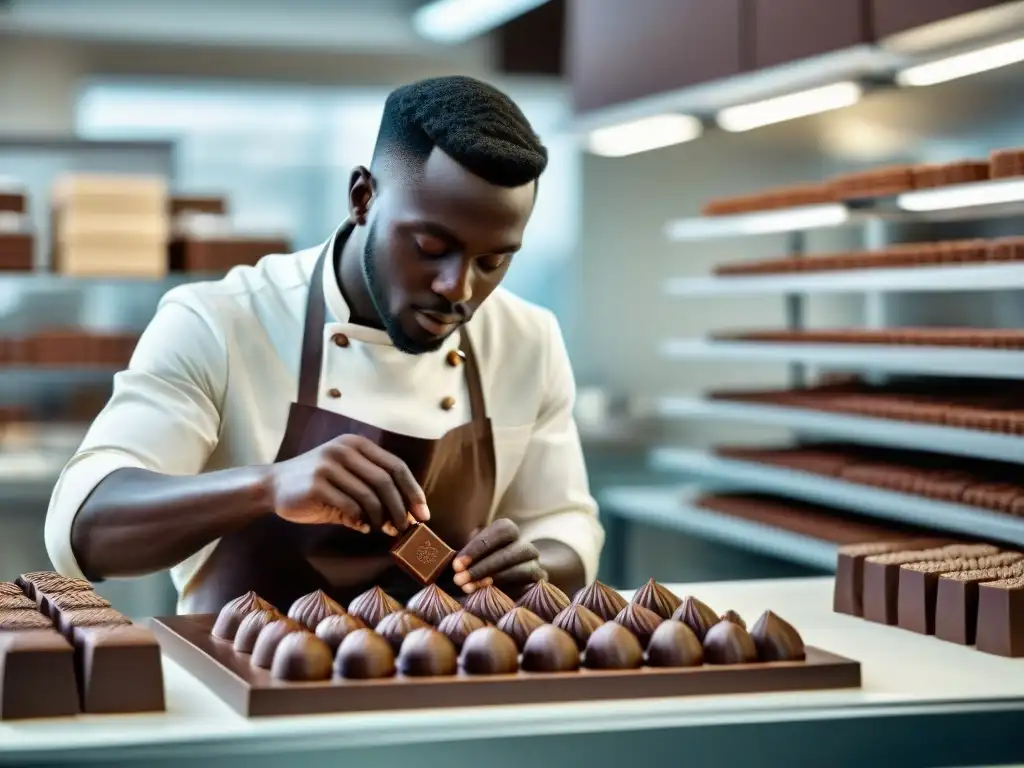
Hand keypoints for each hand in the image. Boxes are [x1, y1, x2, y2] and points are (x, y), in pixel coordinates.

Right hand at [267, 434, 428, 535]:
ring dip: (381, 518)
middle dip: (400, 508)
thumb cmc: (319, 485)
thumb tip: (406, 517)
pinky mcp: (316, 484)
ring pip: (369, 496)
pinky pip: (349, 506)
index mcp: (357, 444)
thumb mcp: (349, 478)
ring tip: (382, 530)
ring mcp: (329, 465)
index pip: (396, 466)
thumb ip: (375, 491)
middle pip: (386, 481)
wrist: (274, 485)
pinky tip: (361, 528)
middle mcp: (344, 449)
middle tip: (405, 528)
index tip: (423, 513)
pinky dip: (360, 520)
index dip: (413, 491)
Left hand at [452, 519, 546, 594]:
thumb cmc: (487, 564)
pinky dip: (506, 588)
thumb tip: (438, 561)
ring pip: (518, 568)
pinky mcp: (540, 582)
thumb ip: (462, 557)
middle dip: (481, 566)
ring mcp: (535, 564)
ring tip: (469, 588)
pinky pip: (527, 584)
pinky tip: (488, 594)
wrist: (521, 579)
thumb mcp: (474, 556)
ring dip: (492, 578)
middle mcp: (524, 545)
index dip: (477, 548)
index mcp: (508, 531)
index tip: (456, 565)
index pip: (498, 532)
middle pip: (507, 552)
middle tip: (458, 579)